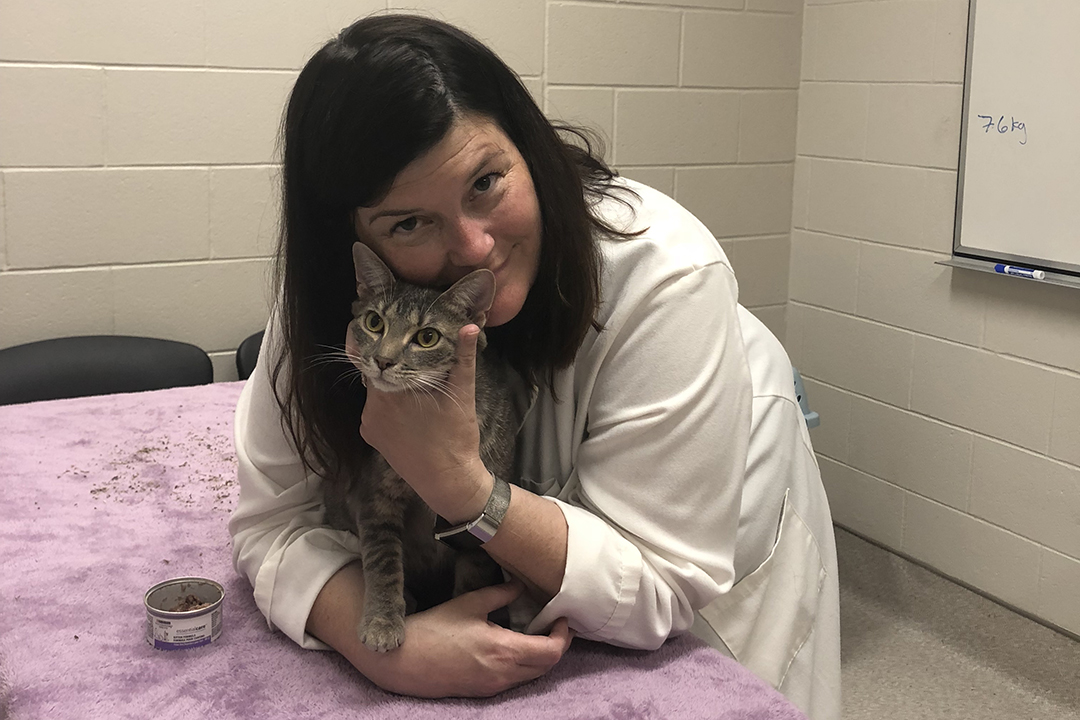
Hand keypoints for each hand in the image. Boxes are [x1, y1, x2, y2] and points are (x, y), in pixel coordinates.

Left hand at [360, 325, 489, 518]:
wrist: (447, 479)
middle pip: (379, 375)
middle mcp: (372, 406)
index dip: (393, 350)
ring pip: (377, 394)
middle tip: (416, 372)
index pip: (383, 357)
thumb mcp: (462, 393)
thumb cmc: (455, 436)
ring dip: (392, 390)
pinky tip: (408, 415)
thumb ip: (463, 357)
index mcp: (391, 390)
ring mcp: (369, 423)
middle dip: (395, 371)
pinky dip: (388, 409)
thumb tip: (469, 327)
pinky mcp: (370, 437)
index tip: (402, 344)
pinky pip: (375, 413)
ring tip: (415, 396)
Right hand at [361, 581, 573, 697]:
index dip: (563, 635)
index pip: (551, 651)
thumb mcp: (469, 603)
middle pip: (547, 667)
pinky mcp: (483, 691)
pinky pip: (516, 681)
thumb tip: (520, 585)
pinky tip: (516, 647)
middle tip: (555, 624)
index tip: (561, 618)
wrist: (403, 661)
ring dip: (542, 657)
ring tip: (537, 633)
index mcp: (503, 650)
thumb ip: (500, 594)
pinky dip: (525, 665)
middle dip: (557, 646)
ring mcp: (493, 686)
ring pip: (533, 676)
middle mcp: (503, 673)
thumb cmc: (433, 630)